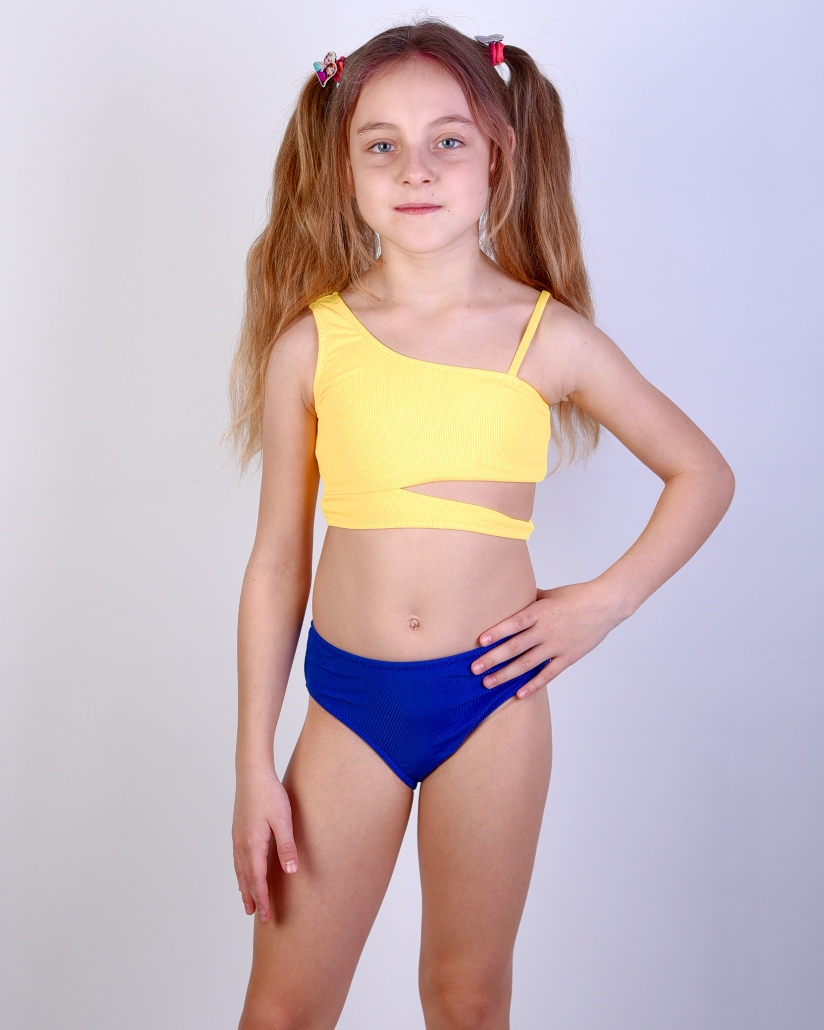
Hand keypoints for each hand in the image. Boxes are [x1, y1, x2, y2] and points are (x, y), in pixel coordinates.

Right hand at [232, 766, 298, 922]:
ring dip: (244, 888)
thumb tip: (291, 871)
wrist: (252, 773)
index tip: (267, 916)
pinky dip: (240, 873)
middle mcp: (241, 845)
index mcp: (253, 845)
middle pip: (246, 879)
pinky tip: (243, 874)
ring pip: (240, 870)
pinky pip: (237, 860)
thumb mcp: (283, 820)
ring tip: (248, 903)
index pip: (258, 880)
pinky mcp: (238, 831)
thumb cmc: (269, 794)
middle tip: (259, 917)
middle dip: (253, 899)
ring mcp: (237, 838)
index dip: (263, 899)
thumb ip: (286, 846)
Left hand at [471, 581, 624, 698]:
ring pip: (527, 664)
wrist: (606, 605)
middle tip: (474, 669)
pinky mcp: (568, 657)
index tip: (479, 642)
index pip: (514, 623)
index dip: (496, 632)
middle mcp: (546, 630)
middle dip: (492, 659)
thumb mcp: (550, 593)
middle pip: (515, 647)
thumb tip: (511, 596)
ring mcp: (557, 645)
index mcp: (540, 612)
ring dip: (505, 675)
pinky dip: (533, 685)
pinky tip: (518, 694)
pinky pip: (547, 674)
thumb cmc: (577, 596)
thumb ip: (529, 599)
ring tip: (487, 683)